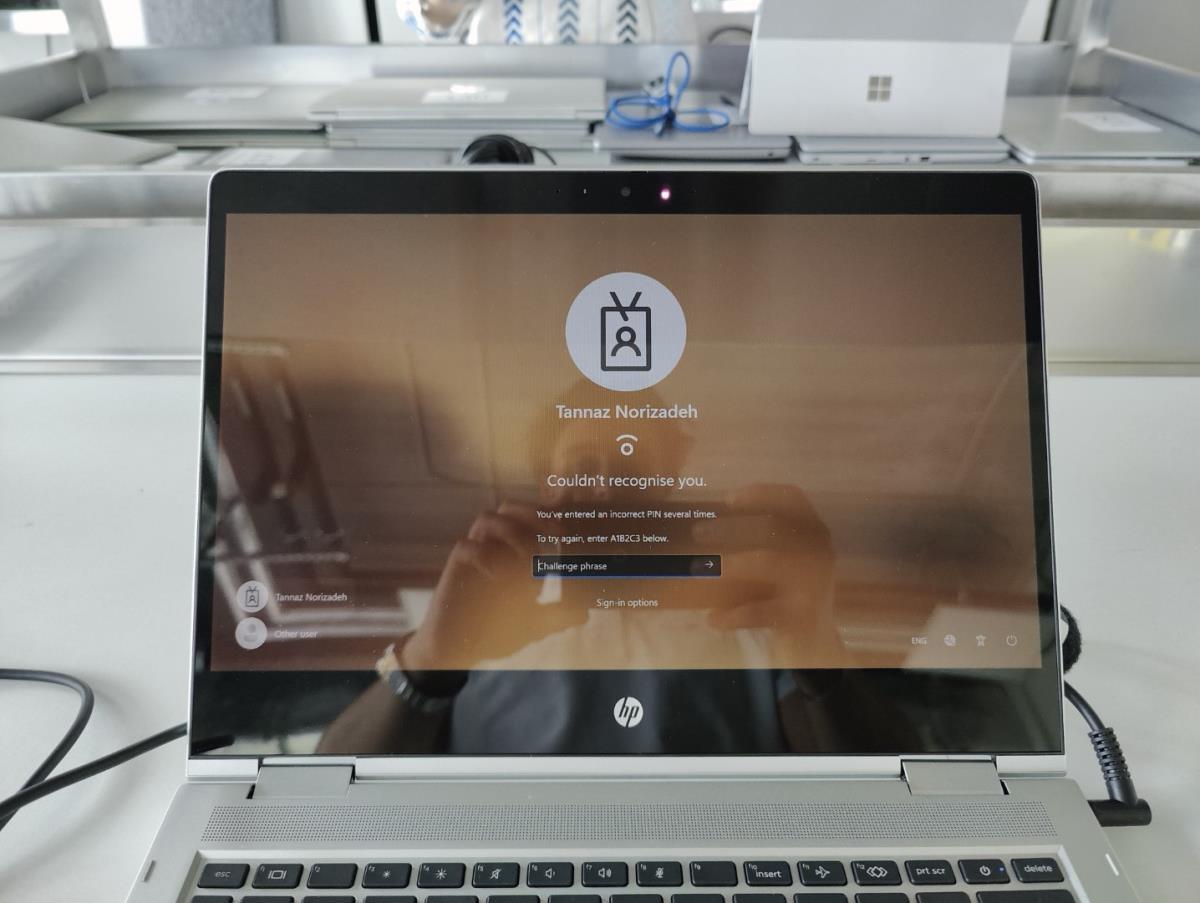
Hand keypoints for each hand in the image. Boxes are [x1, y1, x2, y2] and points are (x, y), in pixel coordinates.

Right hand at [401, 501, 587, 670]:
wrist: (457, 649)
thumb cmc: (493, 631)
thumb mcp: (532, 625)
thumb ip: (556, 616)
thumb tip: (583, 613)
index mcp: (511, 551)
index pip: (529, 517)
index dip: (549, 515)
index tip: (568, 530)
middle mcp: (492, 546)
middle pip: (508, 508)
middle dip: (533, 515)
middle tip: (555, 534)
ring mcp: (473, 554)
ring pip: (486, 518)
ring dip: (512, 533)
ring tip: (527, 560)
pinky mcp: (455, 569)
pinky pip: (466, 547)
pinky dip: (485, 556)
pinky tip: (499, 577)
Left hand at [696, 484, 844, 661]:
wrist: (815, 645)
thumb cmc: (786, 594)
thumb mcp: (777, 564)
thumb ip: (754, 543)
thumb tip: (705, 527)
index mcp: (814, 533)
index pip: (793, 498)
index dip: (761, 493)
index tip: (728, 499)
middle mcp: (820, 553)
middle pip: (773, 527)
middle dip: (731, 527)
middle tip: (698, 532)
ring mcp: (815, 584)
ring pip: (767, 561)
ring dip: (731, 563)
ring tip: (702, 570)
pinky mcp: (804, 616)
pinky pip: (762, 610)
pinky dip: (734, 614)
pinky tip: (713, 619)